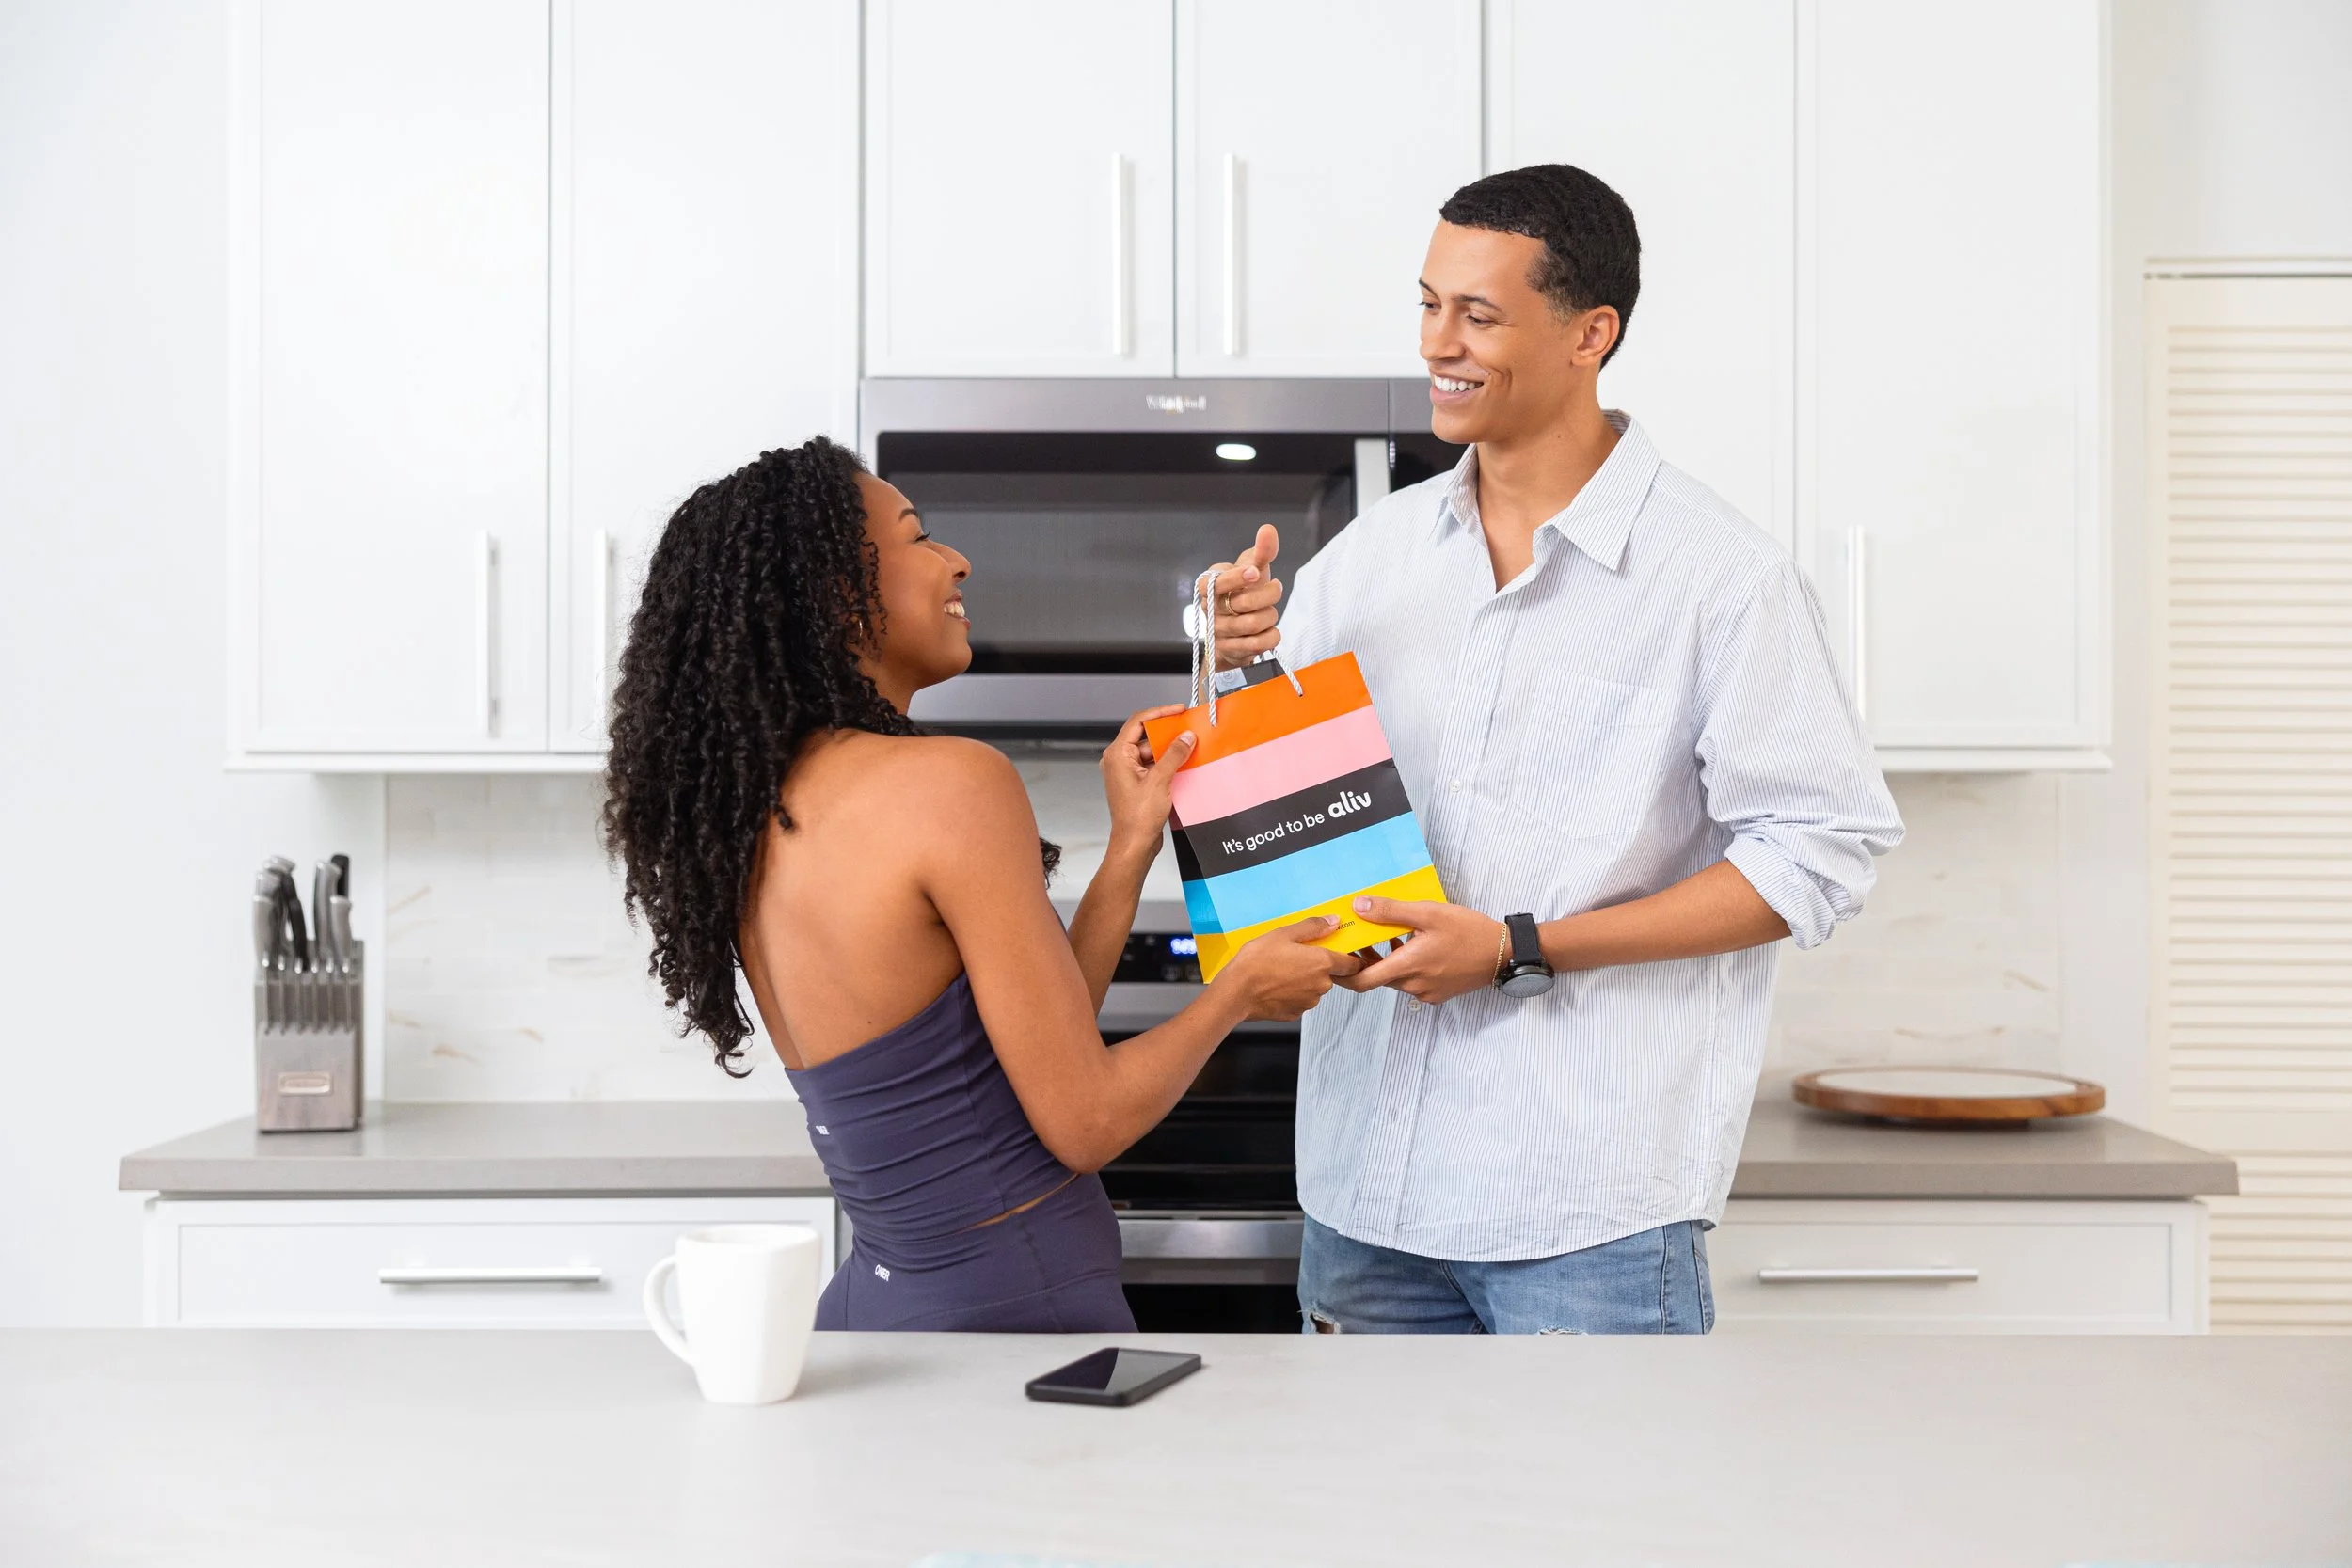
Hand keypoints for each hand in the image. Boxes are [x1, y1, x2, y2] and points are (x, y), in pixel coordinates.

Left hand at [1100, 705, 1193, 864]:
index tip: (1177, 710)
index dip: (1160, 713)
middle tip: (1188, 730)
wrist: (1135, 843)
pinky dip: (1168, 763)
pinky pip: (1154, 765)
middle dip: (1168, 734)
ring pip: (1152, 751)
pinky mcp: (1137, 783)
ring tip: (1190, 748)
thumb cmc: (1137, 818)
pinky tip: (1184, 764)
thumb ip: (1174, 755)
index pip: (1139, 722)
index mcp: (1118, 755)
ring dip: (1170, 750)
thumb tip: (1186, 738)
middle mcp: (1119, 761)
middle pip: (1146, 736)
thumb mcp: (1160, 780)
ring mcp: (1128, 772)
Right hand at [1205, 524, 1284, 670]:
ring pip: (1256, 624)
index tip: (1254, 573)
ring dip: (1271, 615)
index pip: (1217, 582)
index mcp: (1209, 585)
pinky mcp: (1231, 651)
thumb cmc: (1244, 591)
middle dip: (1269, 594)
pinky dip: (1272, 635)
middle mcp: (1209, 609)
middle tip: (1275, 588)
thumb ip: (1261, 550)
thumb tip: (1268, 529)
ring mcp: (1219, 632)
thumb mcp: (1252, 568)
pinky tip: (1268, 630)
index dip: (1236, 578)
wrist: (1237, 629)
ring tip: (1268, 611)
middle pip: (1245, 603)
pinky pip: (1261, 643)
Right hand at [1215, 915, 1359, 1021]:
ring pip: (1314, 988)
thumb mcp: (1283, 934)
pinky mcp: (1295, 1013)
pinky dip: (1291, 993)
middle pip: (1330, 975)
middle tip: (1296, 956)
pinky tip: (1275, 984)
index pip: (1353, 964)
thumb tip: (1333, 922)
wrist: (1235, 993)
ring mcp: (1308, 1002)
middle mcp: (1320, 985)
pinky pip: (1299, 1000)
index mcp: (1322, 963)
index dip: (1350, 958)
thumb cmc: (1256, 962)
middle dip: (1317, 966)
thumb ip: (1313, 927)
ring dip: (1304, 980)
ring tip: (1280, 970)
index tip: (1343, 953)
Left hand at [1337, 899, 1508, 1004]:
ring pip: (1395, 978)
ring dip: (1387, 960)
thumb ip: (1391, 911)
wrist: (1504, 953)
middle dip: (1365, 959)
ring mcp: (1426, 992)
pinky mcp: (1437, 993)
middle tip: (1359, 937)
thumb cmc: (1469, 932)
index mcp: (1408, 967)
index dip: (1342, 973)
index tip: (1332, 959)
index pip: (1361, 982)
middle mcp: (1414, 985)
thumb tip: (1359, 906)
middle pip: (1377, 977)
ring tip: (1387, 933)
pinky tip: (1411, 943)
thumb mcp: (1429, 913)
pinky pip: (1411, 981)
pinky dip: (1404, 965)